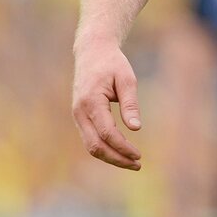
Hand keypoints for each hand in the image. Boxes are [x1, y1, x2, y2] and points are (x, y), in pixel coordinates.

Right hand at [72, 40, 142, 169]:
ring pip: (91, 146)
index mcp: (91, 101)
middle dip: (116, 158)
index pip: (107, 133)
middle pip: (95, 146)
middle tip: (138, 164)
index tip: (138, 155)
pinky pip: (90, 139)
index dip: (122, 147)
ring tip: (132, 161)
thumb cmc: (112, 63)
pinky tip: (121, 151)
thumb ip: (130, 103)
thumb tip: (136, 128)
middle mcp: (80, 112)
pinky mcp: (80, 117)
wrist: (92, 52)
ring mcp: (77, 116)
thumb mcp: (126, 78)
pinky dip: (105, 148)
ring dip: (110, 156)